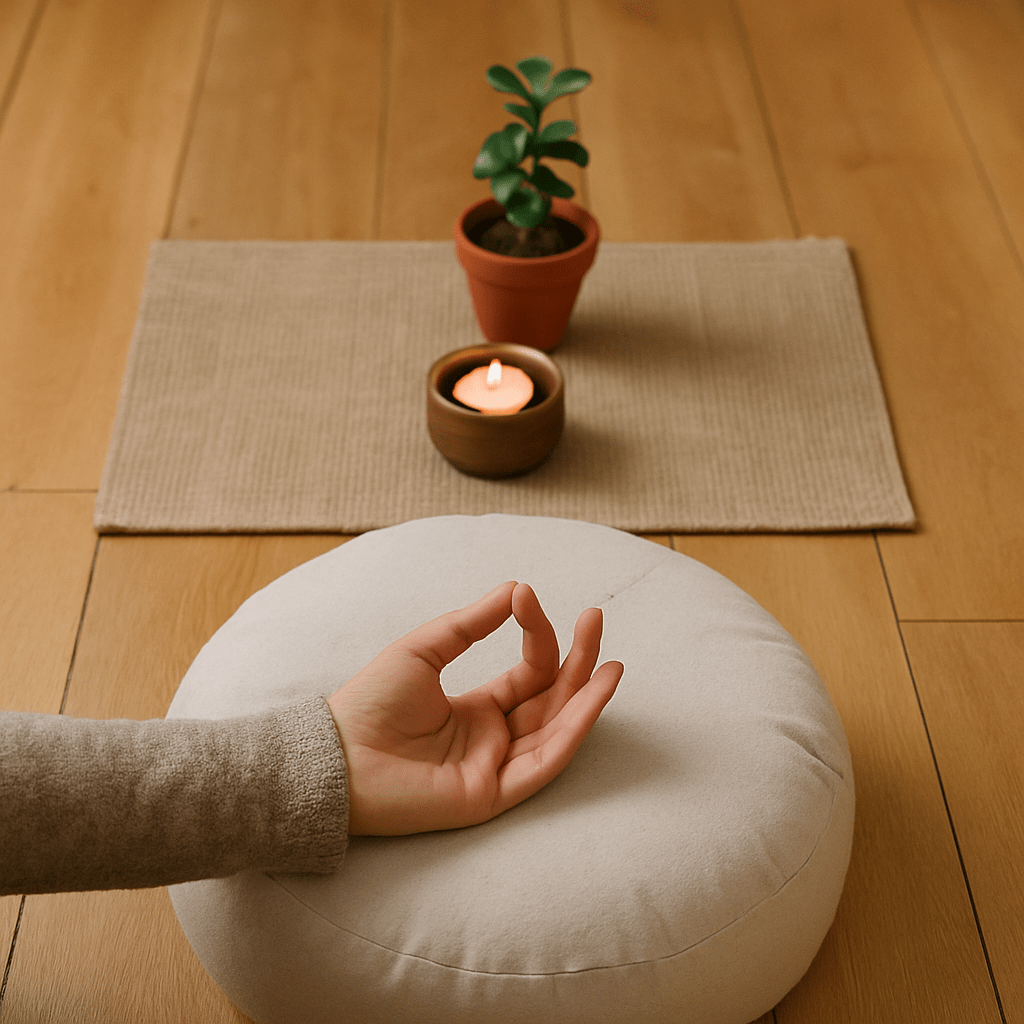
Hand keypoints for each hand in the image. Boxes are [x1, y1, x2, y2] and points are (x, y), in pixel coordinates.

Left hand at [326, 582, 622, 835]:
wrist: (338, 754)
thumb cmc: (371, 701)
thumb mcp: (424, 649)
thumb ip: (471, 624)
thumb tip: (515, 587)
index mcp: (477, 708)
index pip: (527, 671)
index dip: (536, 634)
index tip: (528, 596)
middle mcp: (493, 738)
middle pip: (551, 699)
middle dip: (577, 660)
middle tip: (595, 618)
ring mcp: (496, 767)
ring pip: (556, 730)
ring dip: (586, 696)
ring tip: (612, 661)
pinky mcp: (493, 793)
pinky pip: (544, 761)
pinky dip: (572, 729)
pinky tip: (591, 696)